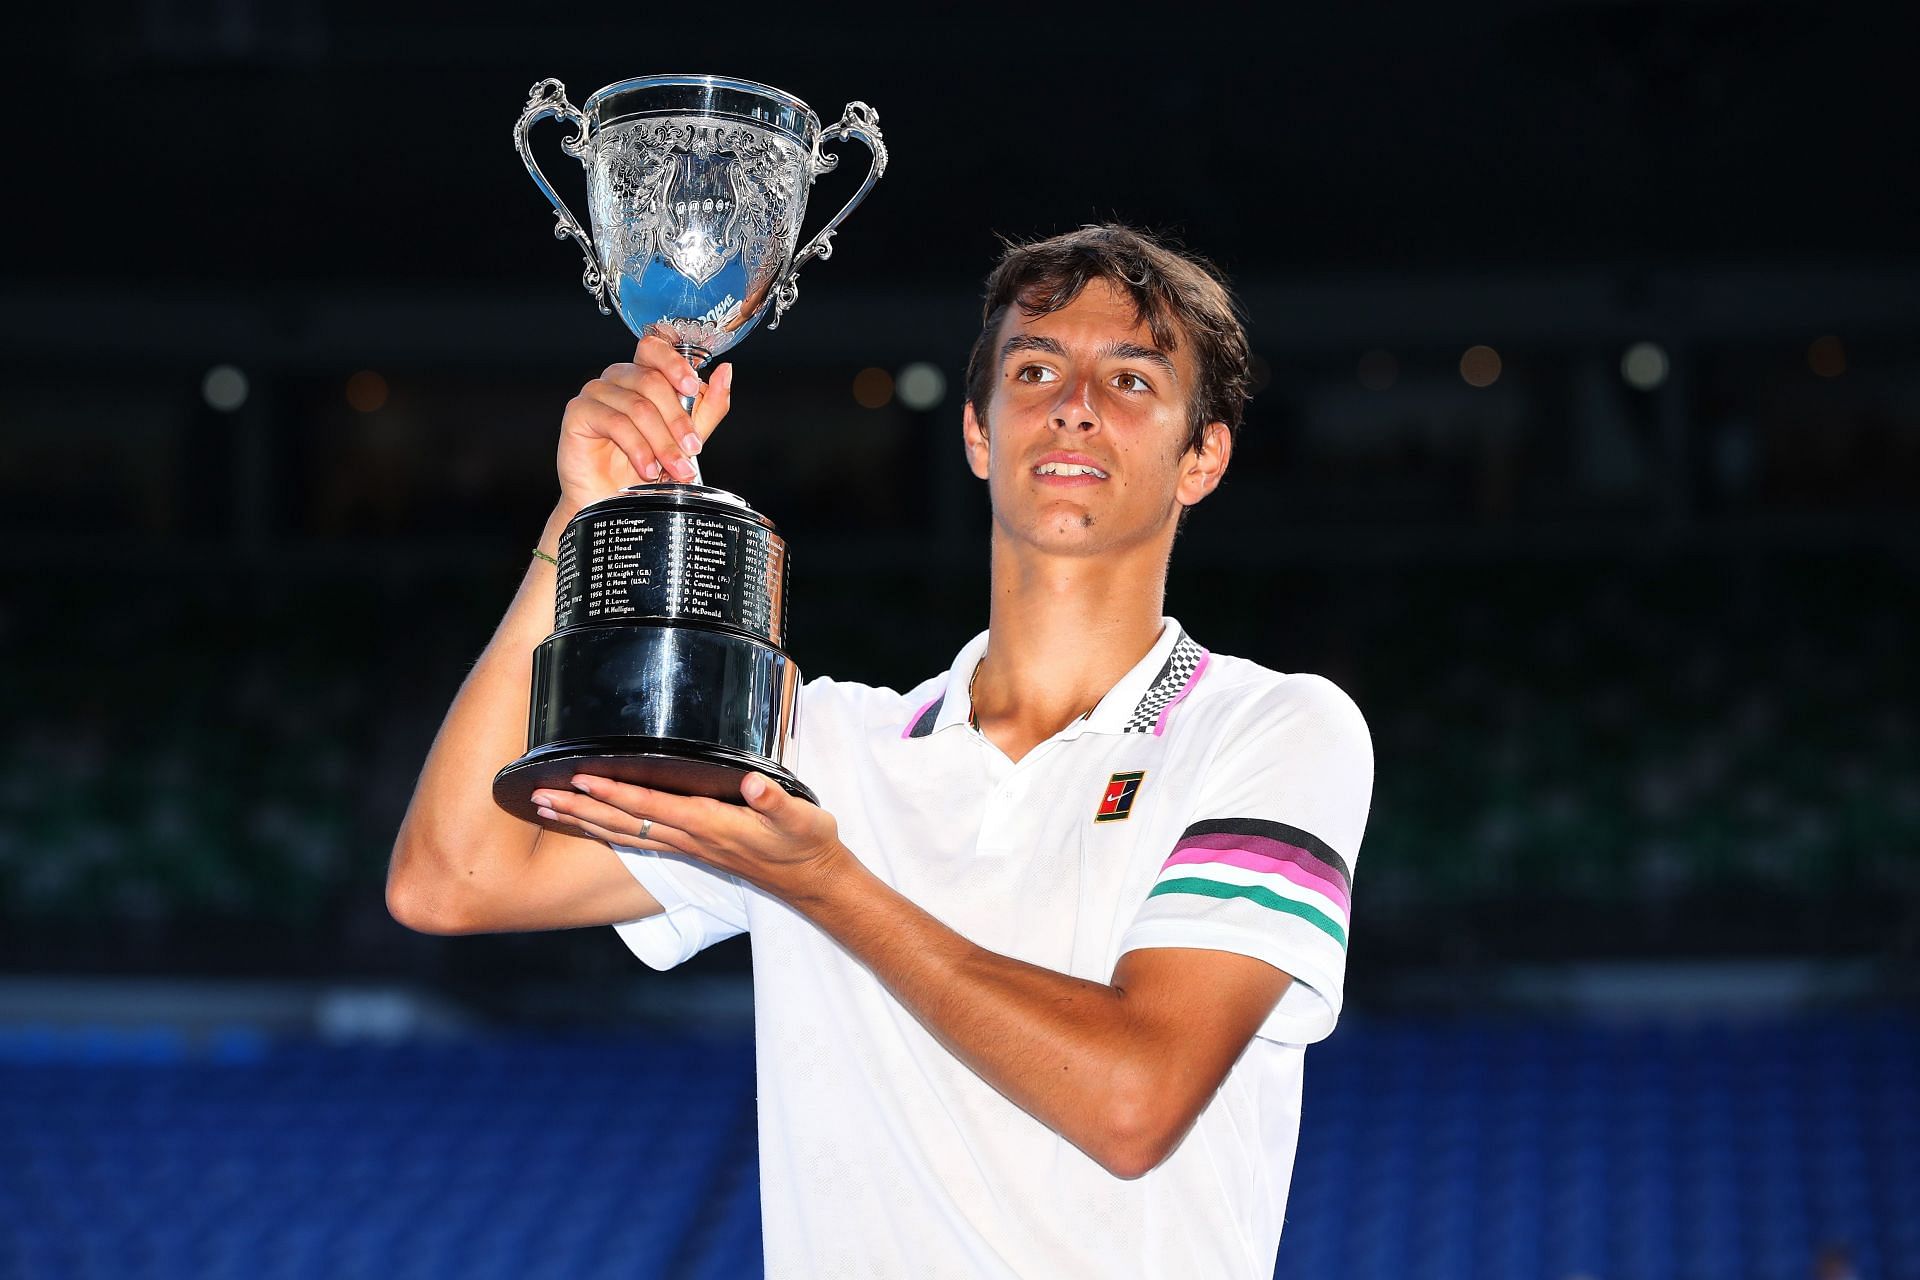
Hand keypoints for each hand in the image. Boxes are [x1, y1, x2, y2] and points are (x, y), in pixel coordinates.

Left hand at [528, 771, 847, 905]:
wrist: (811, 881)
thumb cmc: (805, 844)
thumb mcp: (799, 817)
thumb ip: (773, 799)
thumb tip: (751, 782)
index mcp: (709, 824)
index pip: (651, 805)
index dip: (615, 792)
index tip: (580, 778)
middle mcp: (691, 838)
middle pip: (624, 822)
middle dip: (580, 809)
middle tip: (538, 796)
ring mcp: (688, 846)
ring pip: (625, 832)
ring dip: (584, 821)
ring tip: (548, 808)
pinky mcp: (692, 848)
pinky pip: (640, 838)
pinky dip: (609, 830)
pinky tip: (591, 824)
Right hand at [556, 334, 733, 508]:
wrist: (611, 500)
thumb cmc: (645, 467)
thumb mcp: (687, 437)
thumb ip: (709, 406)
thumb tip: (726, 372)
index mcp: (643, 374)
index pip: (655, 348)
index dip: (674, 362)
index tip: (692, 386)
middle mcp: (618, 378)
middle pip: (652, 382)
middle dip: (678, 421)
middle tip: (692, 450)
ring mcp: (596, 392)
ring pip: (637, 406)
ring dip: (662, 442)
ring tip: (673, 469)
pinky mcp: (578, 412)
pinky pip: (615, 423)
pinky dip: (638, 448)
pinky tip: (647, 468)